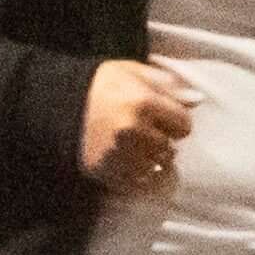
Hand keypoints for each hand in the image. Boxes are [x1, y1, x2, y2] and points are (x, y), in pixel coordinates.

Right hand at [81, 58, 201, 192]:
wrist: (56, 105)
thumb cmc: (100, 85)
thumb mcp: (132, 71)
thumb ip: (167, 84)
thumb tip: (198, 100)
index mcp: (143, 103)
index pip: (184, 125)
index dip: (174, 121)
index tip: (161, 118)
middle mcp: (133, 131)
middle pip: (170, 148)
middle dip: (161, 140)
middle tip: (143, 131)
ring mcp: (120, 155)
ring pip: (155, 167)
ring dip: (149, 159)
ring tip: (133, 146)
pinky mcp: (107, 172)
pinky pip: (138, 183)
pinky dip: (136, 175)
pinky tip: (126, 161)